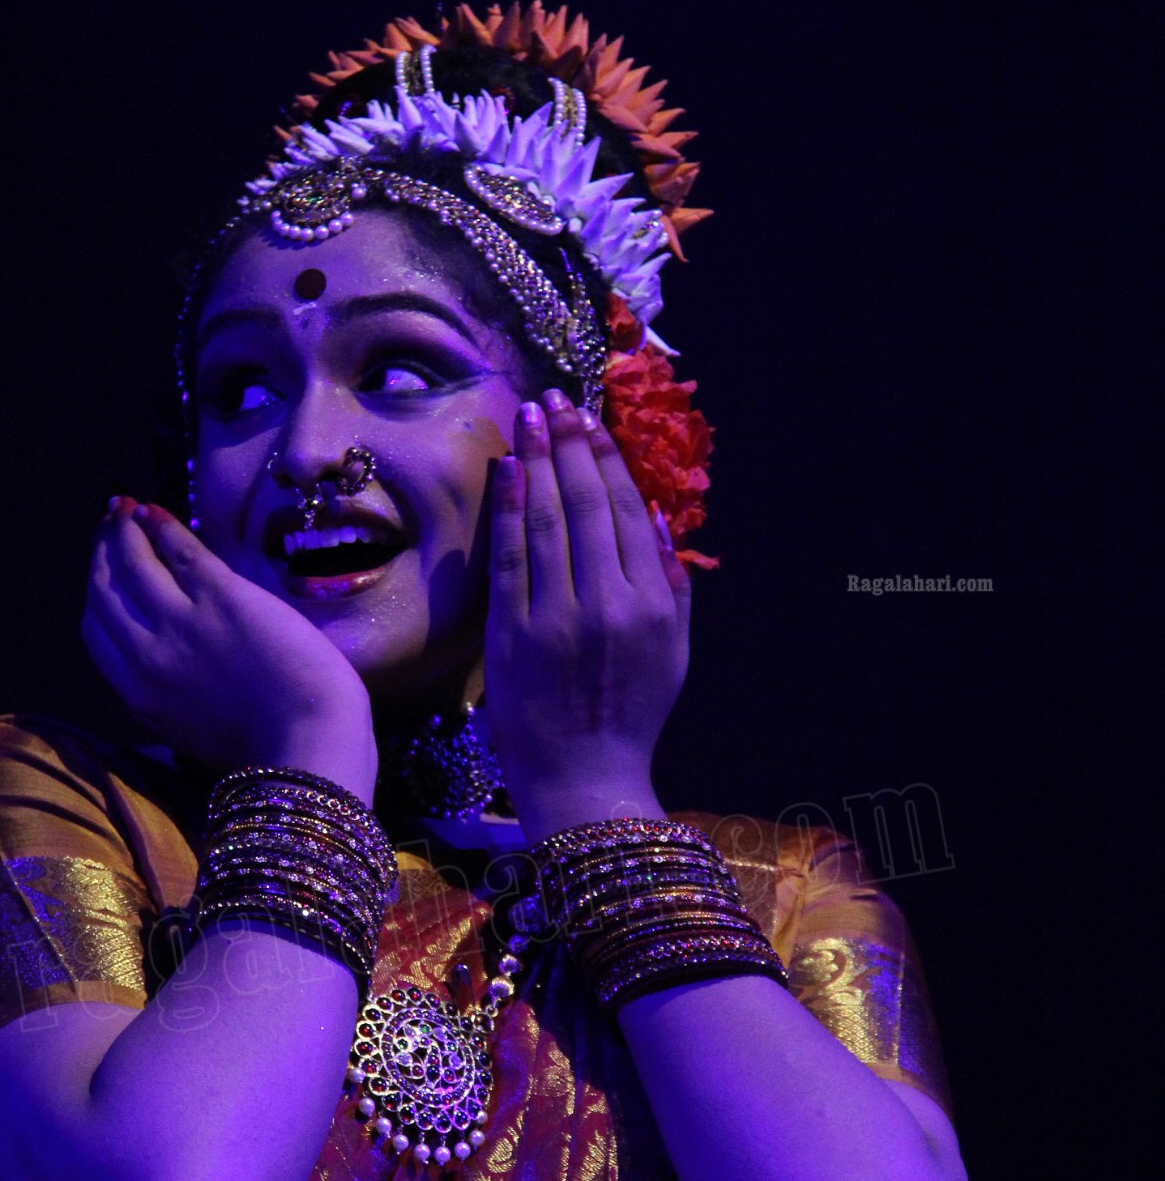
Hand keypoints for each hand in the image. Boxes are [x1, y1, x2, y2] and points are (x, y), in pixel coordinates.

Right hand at [82, 500, 377, 802]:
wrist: (309, 742)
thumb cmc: (268, 747)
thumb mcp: (194, 735)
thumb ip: (167, 700)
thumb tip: (162, 673)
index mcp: (139, 696)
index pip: (96, 632)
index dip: (97, 594)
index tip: (102, 571)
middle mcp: (147, 656)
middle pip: (106, 592)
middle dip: (102, 553)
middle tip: (108, 524)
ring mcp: (181, 623)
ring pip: (135, 564)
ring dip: (124, 530)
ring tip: (125, 508)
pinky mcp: (220, 597)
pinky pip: (179, 551)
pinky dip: (162, 527)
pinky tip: (154, 512)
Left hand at [483, 391, 692, 843]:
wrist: (585, 779)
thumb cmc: (630, 714)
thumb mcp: (674, 651)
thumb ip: (672, 584)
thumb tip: (651, 517)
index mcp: (654, 604)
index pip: (626, 512)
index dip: (607, 460)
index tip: (591, 423)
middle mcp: (610, 603)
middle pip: (587, 505)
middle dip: (571, 445)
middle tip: (557, 401)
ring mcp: (559, 617)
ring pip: (549, 521)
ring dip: (538, 461)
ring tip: (530, 417)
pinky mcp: (514, 635)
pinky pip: (511, 559)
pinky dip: (509, 510)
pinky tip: (507, 470)